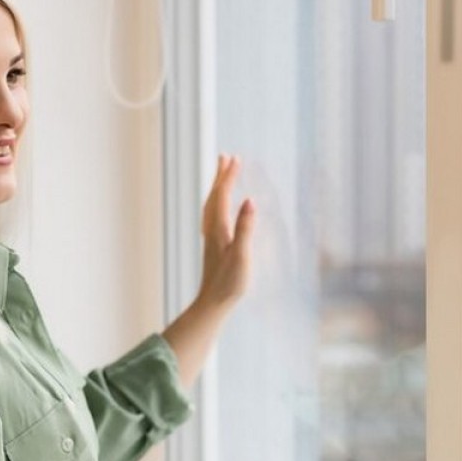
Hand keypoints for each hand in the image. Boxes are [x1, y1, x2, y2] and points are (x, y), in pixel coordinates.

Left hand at [196, 154, 255, 310]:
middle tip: (226, 157)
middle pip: (214, 196)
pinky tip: (220, 206)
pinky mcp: (213, 244)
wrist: (213, 303)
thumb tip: (250, 201)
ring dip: (217, 187)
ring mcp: (211, 237)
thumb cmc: (230, 283)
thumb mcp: (242, 255)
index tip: (235, 159)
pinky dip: (217, 202)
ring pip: (212, 204)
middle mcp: (211, 229)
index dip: (229, 177)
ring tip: (223, 174)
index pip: (222, 196)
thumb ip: (245, 228)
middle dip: (221, 176)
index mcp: (218, 229)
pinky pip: (213, 214)